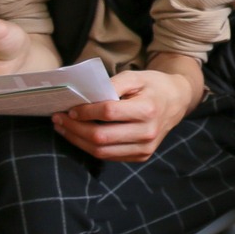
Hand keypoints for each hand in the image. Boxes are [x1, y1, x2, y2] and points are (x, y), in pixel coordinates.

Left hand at [51, 66, 198, 161]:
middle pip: (101, 137)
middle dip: (74, 128)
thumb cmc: (153, 86)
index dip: (85, 112)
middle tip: (58, 119)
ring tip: (63, 128)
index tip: (70, 108)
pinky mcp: (141, 156)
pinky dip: (89, 148)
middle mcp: (148, 132)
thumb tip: (85, 97)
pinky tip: (79, 136)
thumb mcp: (135, 76)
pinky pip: (109, 156)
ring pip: (101, 151)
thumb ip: (112, 84)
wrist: (177, 100)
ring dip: (77, 140)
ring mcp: (145, 148)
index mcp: (147, 110)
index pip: (108, 113)